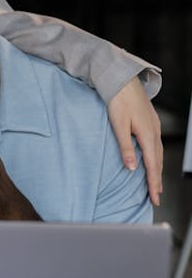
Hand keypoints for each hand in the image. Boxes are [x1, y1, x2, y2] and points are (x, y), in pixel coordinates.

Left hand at [107, 76, 162, 205]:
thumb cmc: (117, 99)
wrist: (121, 79)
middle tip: (156, 197)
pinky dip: (156, 156)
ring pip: (158, 153)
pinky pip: (156, 144)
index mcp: (147, 134)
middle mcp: (154, 131)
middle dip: (157, 180)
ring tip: (155, 183)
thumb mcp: (118, 125)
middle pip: (158, 161)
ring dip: (157, 169)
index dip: (153, 183)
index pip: (152, 165)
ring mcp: (153, 126)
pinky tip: (152, 159)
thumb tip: (133, 168)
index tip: (155, 198)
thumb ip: (125, 148)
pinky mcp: (150, 121)